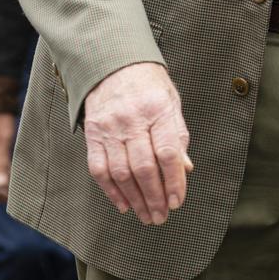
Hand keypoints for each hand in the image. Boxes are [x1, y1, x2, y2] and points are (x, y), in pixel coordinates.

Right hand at [84, 62, 192, 226]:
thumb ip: (177, 134)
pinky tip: (124, 204)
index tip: (178, 201)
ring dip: (135, 200)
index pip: (168, 153)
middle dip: (155, 197)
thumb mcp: (171, 100)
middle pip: (145, 168)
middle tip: (162, 217)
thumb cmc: (148, 83)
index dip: (174, 181)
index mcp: (158, 109)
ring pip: (122, 173)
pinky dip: (111, 191)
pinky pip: (100, 169)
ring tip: (146, 215)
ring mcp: (110, 127)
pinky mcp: (93, 134)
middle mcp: (133, 119)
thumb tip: (185, 169)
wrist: (113, 62)